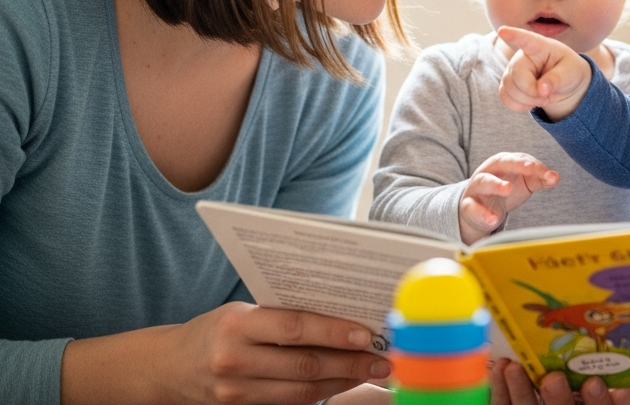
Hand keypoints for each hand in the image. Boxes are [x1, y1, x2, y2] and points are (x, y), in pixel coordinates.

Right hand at [60, 302, 388, 403]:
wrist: (169, 366)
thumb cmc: (217, 329)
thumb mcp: (245, 312)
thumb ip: (285, 315)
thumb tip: (344, 315)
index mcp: (237, 324)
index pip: (295, 328)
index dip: (334, 332)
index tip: (367, 334)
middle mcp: (234, 359)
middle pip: (304, 365)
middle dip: (350, 363)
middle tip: (382, 359)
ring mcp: (236, 391)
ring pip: (302, 392)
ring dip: (342, 383)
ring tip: (370, 372)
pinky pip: (290, 404)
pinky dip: (322, 395)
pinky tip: (342, 384)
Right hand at [460, 152, 560, 243]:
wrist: (477, 210)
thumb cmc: (504, 190)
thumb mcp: (524, 183)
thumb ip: (539, 179)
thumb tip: (555, 177)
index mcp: (504, 163)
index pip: (521, 159)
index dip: (536, 166)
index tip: (549, 175)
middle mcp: (489, 171)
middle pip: (502, 162)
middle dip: (516, 164)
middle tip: (530, 168)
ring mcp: (477, 188)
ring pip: (484, 181)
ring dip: (496, 183)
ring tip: (508, 189)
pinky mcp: (468, 205)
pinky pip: (472, 208)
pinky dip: (482, 214)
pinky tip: (492, 219)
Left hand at [490, 358, 629, 404]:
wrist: (554, 401)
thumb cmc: (590, 401)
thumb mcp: (607, 402)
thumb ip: (618, 400)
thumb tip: (629, 389)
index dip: (598, 402)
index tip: (593, 382)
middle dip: (557, 400)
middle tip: (552, 378)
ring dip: (520, 391)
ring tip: (515, 367)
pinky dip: (502, 389)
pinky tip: (502, 366)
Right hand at [497, 27, 592, 120]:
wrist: (564, 83)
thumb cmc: (569, 70)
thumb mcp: (571, 72)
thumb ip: (557, 79)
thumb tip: (541, 90)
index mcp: (540, 46)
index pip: (525, 39)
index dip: (513, 35)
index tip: (502, 31)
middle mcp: (522, 56)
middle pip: (516, 76)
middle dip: (532, 92)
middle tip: (547, 95)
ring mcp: (512, 70)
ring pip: (508, 89)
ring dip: (527, 101)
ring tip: (542, 98)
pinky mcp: (508, 84)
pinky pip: (504, 97)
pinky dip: (518, 105)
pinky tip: (531, 103)